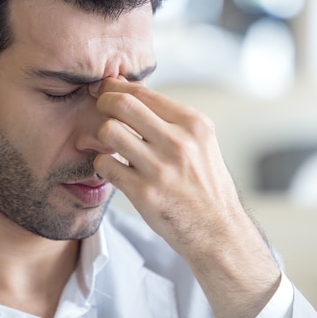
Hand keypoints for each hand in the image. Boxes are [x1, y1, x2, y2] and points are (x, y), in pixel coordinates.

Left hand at [90, 77, 280, 317]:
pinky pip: (105, 165)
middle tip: (99, 108)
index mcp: (194, 125)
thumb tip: (131, 95)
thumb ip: (172, 120)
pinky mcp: (144, 193)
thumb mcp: (201, 143)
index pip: (144, 93)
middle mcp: (178, 143)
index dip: (118, 87)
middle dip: (104, 101)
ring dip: (102, 136)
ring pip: (109, 132)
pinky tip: (113, 169)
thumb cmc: (206, 184)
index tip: (107, 89)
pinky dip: (103, 165)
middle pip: (122, 104)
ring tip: (110, 144)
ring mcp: (160, 169)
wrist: (217, 230)